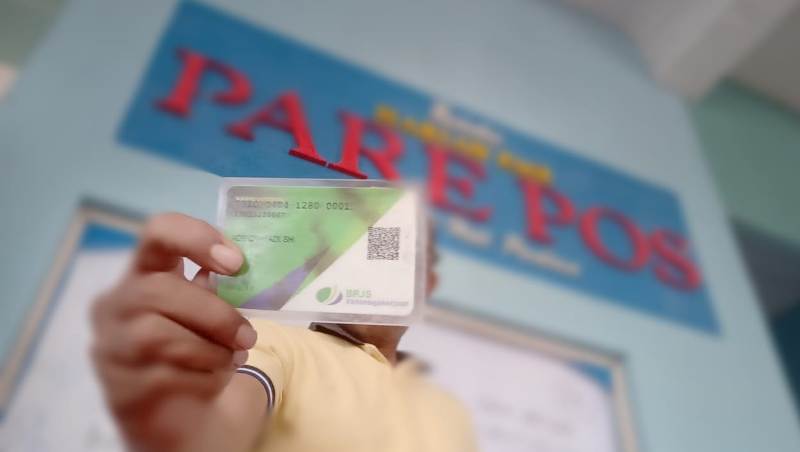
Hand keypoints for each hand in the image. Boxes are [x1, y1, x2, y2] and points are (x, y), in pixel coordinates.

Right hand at [91, 213, 256, 449]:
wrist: (180, 412)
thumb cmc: (197, 347)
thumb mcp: (208, 313)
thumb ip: (217, 289)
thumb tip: (237, 268)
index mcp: (145, 271)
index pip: (157, 232)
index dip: (195, 238)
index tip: (236, 263)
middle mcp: (117, 302)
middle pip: (158, 291)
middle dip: (215, 315)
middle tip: (249, 336)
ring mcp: (111, 345)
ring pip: (158, 337)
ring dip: (210, 350)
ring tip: (234, 358)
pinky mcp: (119, 386)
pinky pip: (162, 377)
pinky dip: (202, 379)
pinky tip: (214, 380)